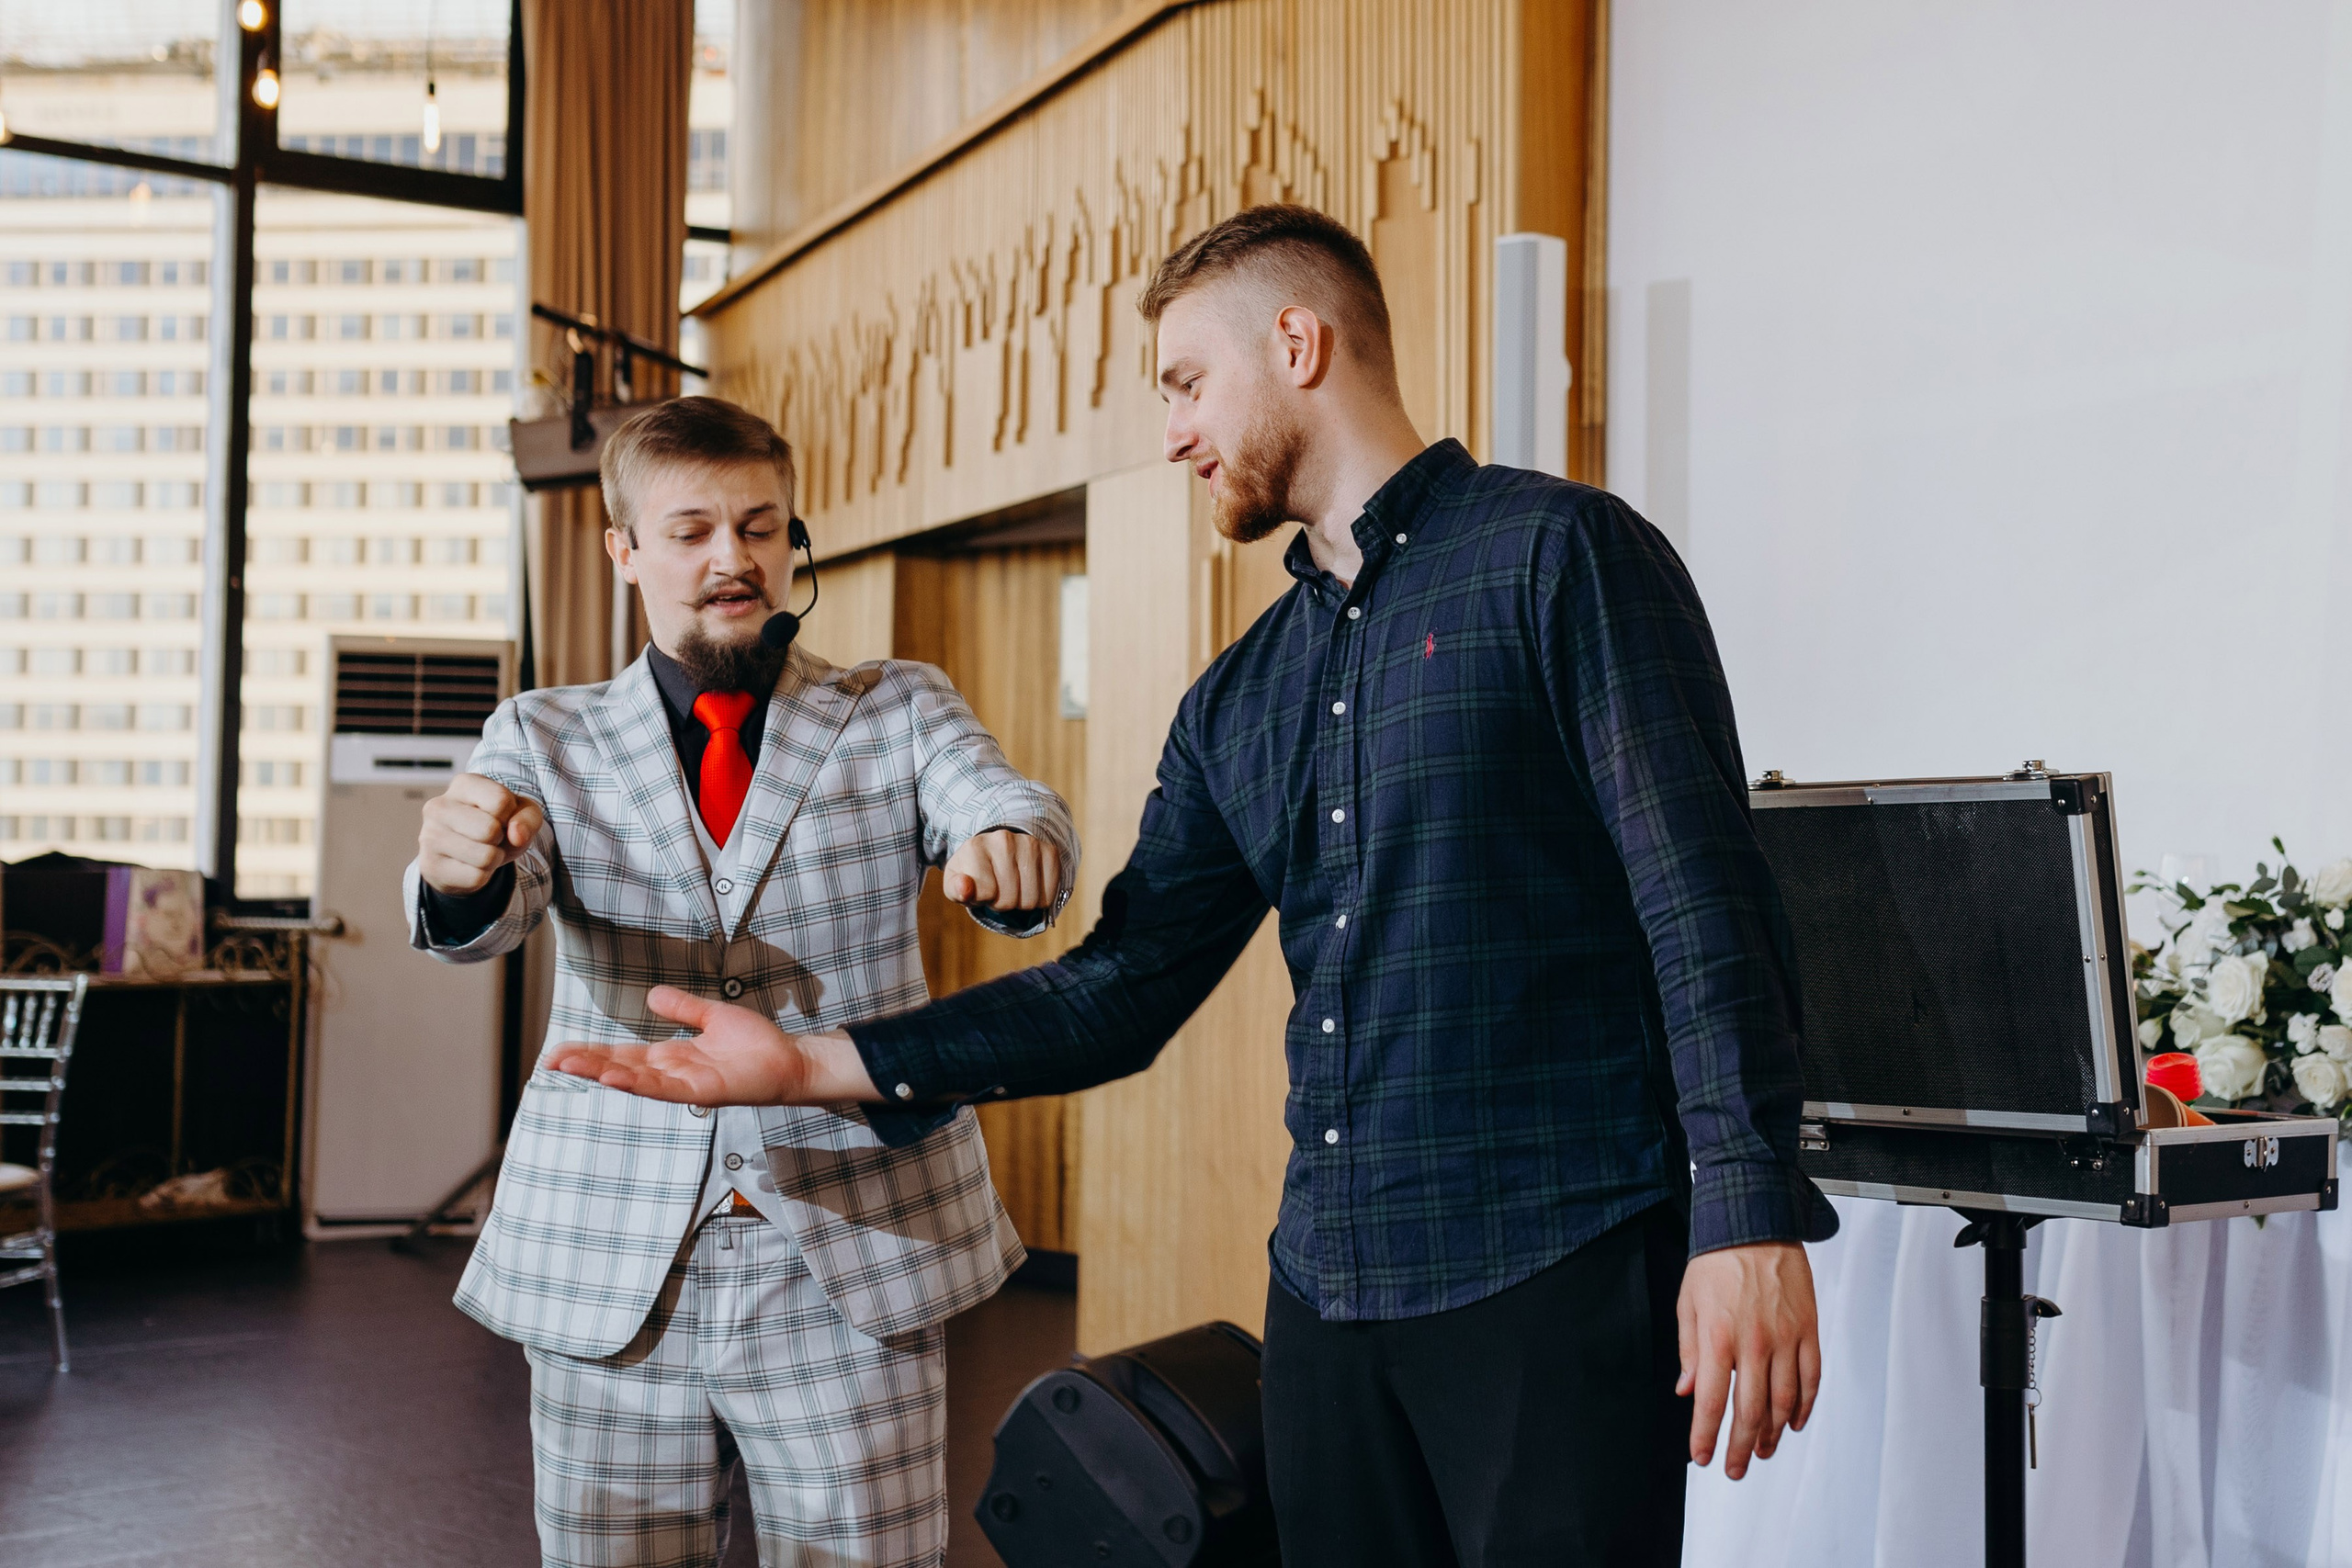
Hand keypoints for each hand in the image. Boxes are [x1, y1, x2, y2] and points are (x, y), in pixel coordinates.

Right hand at [418, 772, 544, 894]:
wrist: (465, 854)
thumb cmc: (496, 825)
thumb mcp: (521, 813)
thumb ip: (528, 817)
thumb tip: (516, 835)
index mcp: (463, 784)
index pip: (500, 801)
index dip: (510, 815)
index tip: (501, 817)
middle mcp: (439, 806)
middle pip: (490, 830)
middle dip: (500, 838)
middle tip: (490, 837)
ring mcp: (429, 836)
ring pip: (484, 857)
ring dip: (494, 859)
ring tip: (481, 849)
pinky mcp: (430, 866)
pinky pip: (476, 878)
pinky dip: (482, 875)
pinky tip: (469, 864)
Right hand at [543, 986, 877, 1104]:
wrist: (788, 1059)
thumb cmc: (755, 1043)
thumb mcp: (712, 1017)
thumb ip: (682, 1007)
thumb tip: (651, 995)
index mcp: (669, 1056)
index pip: (622, 1055)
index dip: (592, 1054)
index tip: (561, 1051)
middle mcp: (671, 1073)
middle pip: (619, 1068)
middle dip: (585, 1065)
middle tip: (550, 1060)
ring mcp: (683, 1084)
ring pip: (633, 1079)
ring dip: (601, 1074)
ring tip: (569, 1066)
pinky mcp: (701, 1091)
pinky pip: (663, 1089)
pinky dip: (637, 1084)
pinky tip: (613, 1078)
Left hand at [945, 829, 1062, 912]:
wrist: (997, 850)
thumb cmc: (974, 873)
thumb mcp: (955, 883)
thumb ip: (955, 889)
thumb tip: (964, 889)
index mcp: (975, 847)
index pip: (987, 894)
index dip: (984, 899)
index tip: (980, 888)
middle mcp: (1003, 840)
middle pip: (1010, 900)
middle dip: (1003, 902)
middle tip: (998, 889)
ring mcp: (1029, 843)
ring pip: (1032, 900)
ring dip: (1022, 902)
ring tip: (1013, 887)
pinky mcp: (1050, 851)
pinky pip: (1050, 894)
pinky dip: (1041, 898)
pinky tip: (1030, 884)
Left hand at [1678, 1241, 1820, 1478]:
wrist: (1756, 1225)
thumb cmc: (1717, 1262)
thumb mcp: (1688, 1304)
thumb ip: (1689, 1352)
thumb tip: (1687, 1391)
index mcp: (1719, 1337)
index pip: (1712, 1400)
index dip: (1706, 1435)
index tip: (1702, 1457)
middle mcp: (1755, 1342)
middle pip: (1751, 1411)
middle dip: (1740, 1447)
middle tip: (1734, 1468)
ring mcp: (1786, 1338)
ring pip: (1785, 1401)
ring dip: (1773, 1434)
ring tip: (1762, 1450)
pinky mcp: (1809, 1330)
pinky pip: (1811, 1379)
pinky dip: (1805, 1406)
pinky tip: (1795, 1422)